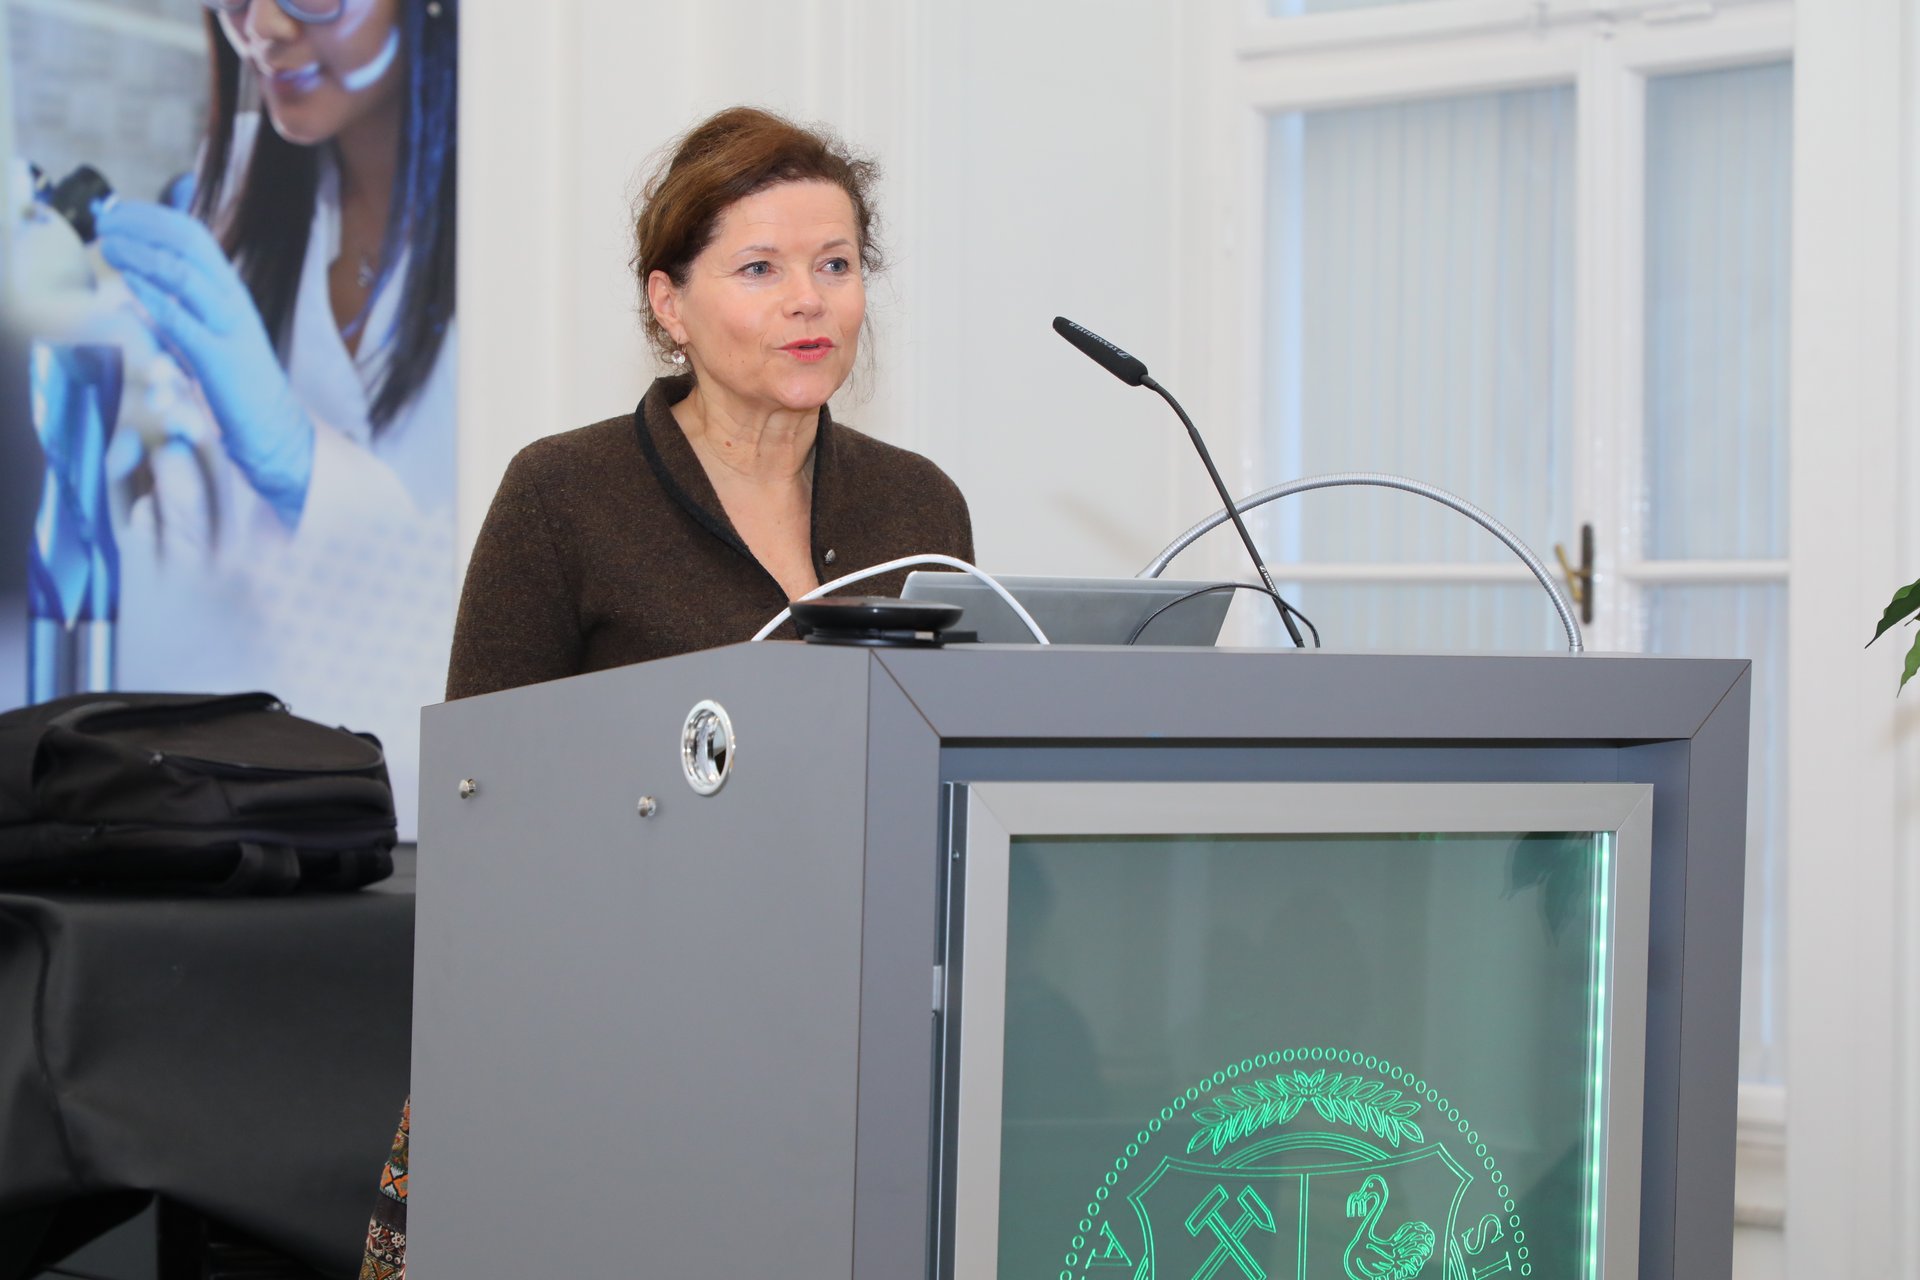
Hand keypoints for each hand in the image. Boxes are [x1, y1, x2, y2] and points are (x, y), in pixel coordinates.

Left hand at [97, 200, 313, 525]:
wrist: (273, 426)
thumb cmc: (234, 382)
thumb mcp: (206, 333)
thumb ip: (178, 308)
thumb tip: (136, 284)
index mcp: (230, 291)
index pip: (193, 237)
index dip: (152, 217)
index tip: (117, 213)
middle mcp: (233, 301)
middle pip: (190, 244)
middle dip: (143, 226)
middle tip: (106, 223)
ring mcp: (229, 328)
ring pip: (186, 276)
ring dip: (142, 255)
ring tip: (110, 247)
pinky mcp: (221, 360)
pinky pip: (184, 323)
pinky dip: (155, 300)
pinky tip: (129, 287)